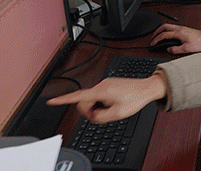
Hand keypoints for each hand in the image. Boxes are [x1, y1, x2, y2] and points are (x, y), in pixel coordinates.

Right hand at [46, 75, 166, 123]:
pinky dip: (103, 102)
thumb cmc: (135, 98)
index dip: (63, 99)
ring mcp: (105, 83)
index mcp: (101, 91)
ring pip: (93, 99)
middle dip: (91, 110)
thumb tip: (93, 115)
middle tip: (104, 115)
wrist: (147, 88)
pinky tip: (115, 103)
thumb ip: (100, 117)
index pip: (78, 96)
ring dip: (99, 107)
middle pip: (85, 101)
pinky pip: (100, 96)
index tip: (52, 101)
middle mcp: (101, 85)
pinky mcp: (110, 84)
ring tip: (113, 108)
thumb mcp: (117, 114)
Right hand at [150, 23, 200, 53]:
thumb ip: (175, 49)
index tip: (152, 44)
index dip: (156, 39)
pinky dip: (166, 30)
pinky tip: (166, 35)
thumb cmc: (199, 42)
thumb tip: (168, 49)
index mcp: (178, 33)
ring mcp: (181, 28)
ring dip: (161, 30)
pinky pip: (172, 27)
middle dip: (156, 32)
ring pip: (167, 26)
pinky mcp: (183, 29)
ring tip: (157, 36)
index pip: (164, 35)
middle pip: (163, 26)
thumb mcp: (186, 49)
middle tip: (152, 38)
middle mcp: (179, 28)